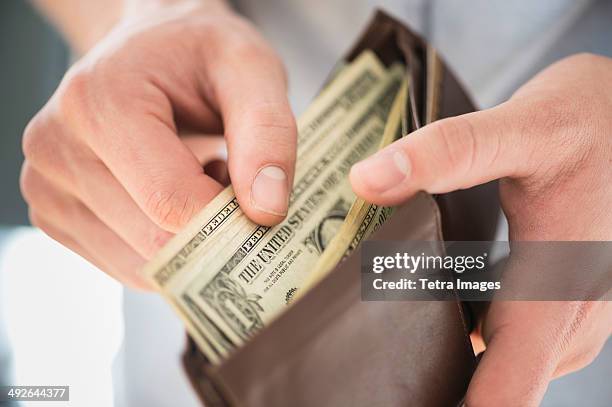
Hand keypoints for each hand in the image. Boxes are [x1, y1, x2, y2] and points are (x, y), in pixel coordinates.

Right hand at [21, 0, 295, 288]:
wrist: (149, 50)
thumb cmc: (197, 55)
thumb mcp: (249, 68)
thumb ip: (268, 132)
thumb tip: (267, 210)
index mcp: (99, 102)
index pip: (170, 201)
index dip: (230, 219)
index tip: (263, 203)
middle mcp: (55, 147)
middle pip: (154, 241)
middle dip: (210, 230)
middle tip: (227, 178)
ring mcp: (46, 187)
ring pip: (141, 265)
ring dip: (187, 241)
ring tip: (197, 179)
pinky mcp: (55, 214)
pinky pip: (126, 266)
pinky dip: (162, 248)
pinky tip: (170, 198)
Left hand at [350, 53, 611, 405]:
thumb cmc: (589, 119)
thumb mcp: (521, 126)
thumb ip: (449, 152)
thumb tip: (367, 180)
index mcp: (557, 289)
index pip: (507, 391)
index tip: (400, 399)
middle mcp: (573, 315)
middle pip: (503, 388)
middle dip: (443, 390)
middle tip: (378, 373)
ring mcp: (574, 311)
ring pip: (511, 367)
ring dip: (459, 367)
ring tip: (396, 347)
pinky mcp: (567, 297)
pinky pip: (521, 341)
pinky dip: (478, 340)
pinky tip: (438, 313)